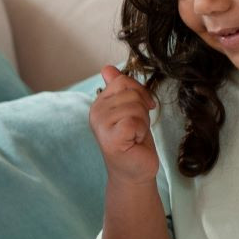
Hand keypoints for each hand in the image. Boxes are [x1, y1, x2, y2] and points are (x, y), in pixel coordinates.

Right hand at [91, 64, 158, 184]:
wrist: (135, 170)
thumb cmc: (133, 141)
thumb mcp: (129, 109)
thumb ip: (119, 88)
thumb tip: (107, 68)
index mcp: (99, 103)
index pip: (122, 81)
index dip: (139, 93)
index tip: (139, 111)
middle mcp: (96, 113)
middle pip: (131, 93)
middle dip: (142, 110)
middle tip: (136, 128)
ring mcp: (101, 126)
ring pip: (135, 106)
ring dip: (142, 122)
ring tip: (134, 135)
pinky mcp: (111, 138)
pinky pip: (134, 121)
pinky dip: (141, 131)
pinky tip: (134, 141)